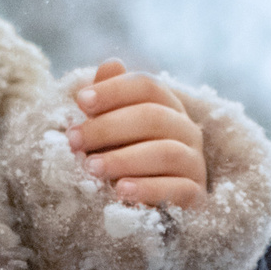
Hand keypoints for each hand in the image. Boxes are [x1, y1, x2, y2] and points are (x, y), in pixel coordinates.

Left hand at [68, 59, 207, 208]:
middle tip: (74, 141)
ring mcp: (194, 161)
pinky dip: (147, 189)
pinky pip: (177, 189)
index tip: (80, 101)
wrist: (149, 205)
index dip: (113, 90)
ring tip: (91, 168)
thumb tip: (111, 64)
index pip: (147, 85)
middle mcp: (186, 129)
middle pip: (153, 117)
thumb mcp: (111, 129)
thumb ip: (109, 100)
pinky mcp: (196, 194)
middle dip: (108, 127)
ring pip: (166, 152)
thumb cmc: (125, 159)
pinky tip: (120, 191)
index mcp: (167, 106)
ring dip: (124, 159)